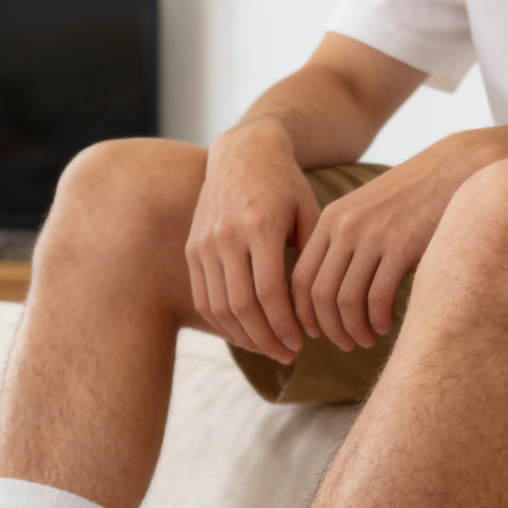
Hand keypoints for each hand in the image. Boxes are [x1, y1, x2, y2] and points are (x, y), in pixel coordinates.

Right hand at [185, 120, 320, 362]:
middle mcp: (226, 235)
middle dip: (266, 338)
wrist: (243, 152)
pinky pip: (203, 298)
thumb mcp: (309, 214)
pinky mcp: (192, 249)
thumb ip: (311, 259)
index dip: (284, 324)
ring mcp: (204, 243)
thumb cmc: (285, 184)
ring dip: (244, 337)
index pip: (268, 292)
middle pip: (241, 305)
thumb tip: (315, 313)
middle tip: (288, 355)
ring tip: (269, 349)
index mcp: (260, 225)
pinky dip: (223, 324)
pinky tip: (245, 334)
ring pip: (218, 307)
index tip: (301, 343)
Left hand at [292, 132, 500, 350]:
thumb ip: (343, 243)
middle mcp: (346, 227)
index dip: (303, 313)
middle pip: (320, 295)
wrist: (456, 170)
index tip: (314, 333)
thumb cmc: (411, 200)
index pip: (301, 278)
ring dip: (354, 330)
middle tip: (344, 344)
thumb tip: (326, 294)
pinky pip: (377, 298)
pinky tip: (386, 326)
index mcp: (331, 219)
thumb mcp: (366, 212)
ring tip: (366, 339)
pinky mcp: (402, 247)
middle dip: (328, 328)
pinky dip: (377, 320)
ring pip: (346, 301)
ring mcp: (373, 236)